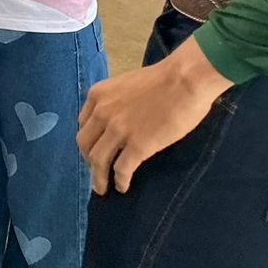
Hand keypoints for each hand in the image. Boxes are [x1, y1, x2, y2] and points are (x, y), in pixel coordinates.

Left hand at [78, 39, 231, 193]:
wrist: (184, 80)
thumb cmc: (163, 79)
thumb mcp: (125, 85)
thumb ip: (116, 101)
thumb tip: (120, 117)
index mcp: (98, 95)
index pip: (83, 124)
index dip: (87, 139)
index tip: (92, 149)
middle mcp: (101, 113)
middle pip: (85, 143)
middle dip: (88, 159)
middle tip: (95, 171)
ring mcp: (118, 130)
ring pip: (98, 160)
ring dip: (98, 177)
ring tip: (102, 188)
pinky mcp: (138, 145)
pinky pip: (121, 169)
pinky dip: (120, 181)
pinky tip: (122, 187)